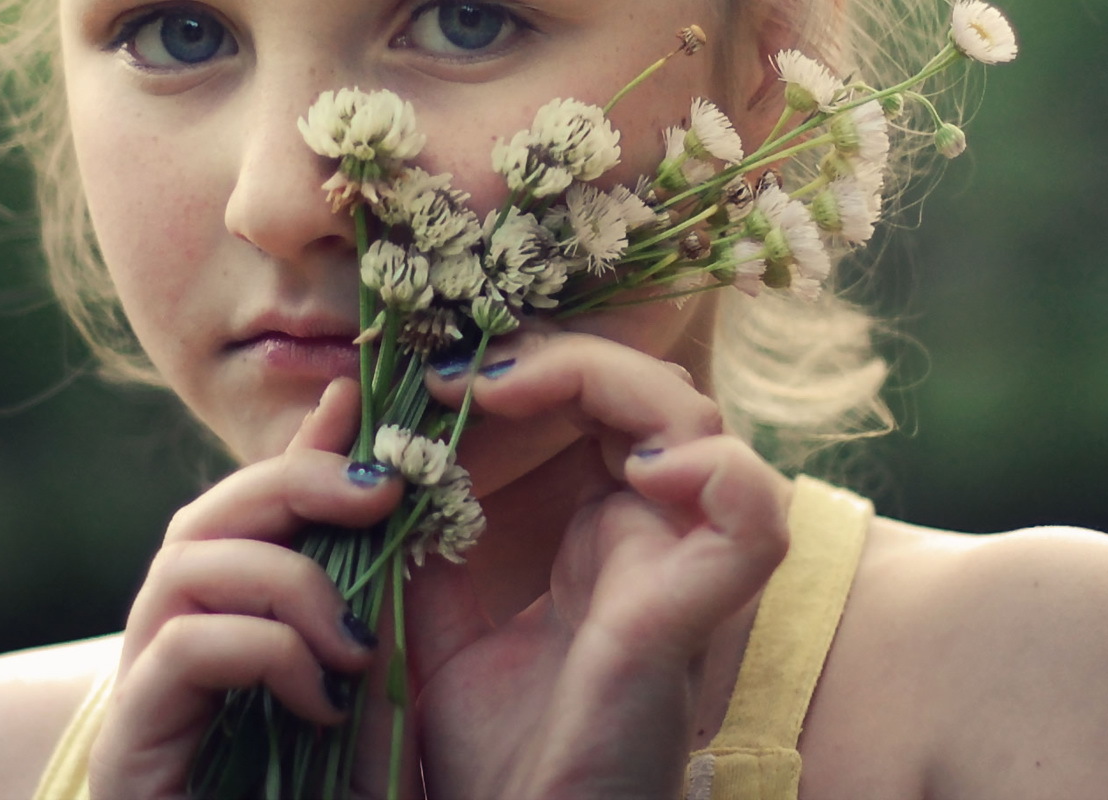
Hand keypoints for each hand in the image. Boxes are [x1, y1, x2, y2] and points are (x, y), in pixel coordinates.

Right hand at [88, 379, 400, 799]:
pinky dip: (261, 654)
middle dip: (295, 487)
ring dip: (288, 582)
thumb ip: (353, 569)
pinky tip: (320, 698)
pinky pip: (182, 652)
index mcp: (224, 616)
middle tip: (383, 501)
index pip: (248, 498)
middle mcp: (169, 640)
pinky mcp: (133, 749)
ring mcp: (144, 694)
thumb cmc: (304, 797)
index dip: (312, 457)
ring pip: (187, 568)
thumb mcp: (350, 675)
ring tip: (357, 642)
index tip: (386, 446)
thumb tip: (370, 442)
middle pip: (207, 515)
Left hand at [405, 329, 792, 799]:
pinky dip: (716, 470)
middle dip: (556, 354)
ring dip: (609, 379)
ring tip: (511, 391)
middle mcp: (648, 538)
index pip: (591, 401)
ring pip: (699, 421)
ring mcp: (677, 569)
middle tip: (461, 372)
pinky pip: (756, 517)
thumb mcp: (428, 612)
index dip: (524, 364)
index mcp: (598, 531)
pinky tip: (638, 471)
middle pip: (646, 390)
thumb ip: (412, 521)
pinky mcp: (694, 612)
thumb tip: (351, 412)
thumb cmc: (485, 754)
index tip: (429, 374)